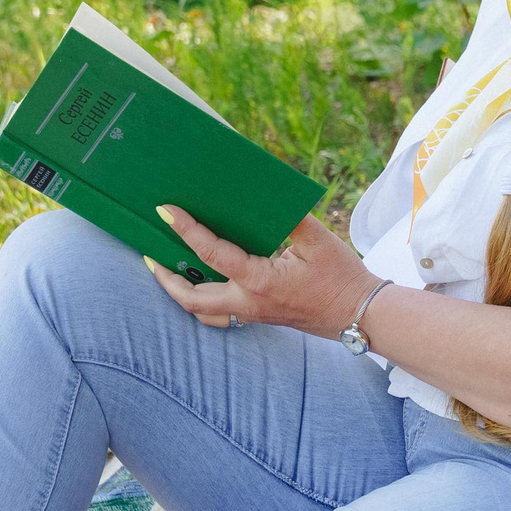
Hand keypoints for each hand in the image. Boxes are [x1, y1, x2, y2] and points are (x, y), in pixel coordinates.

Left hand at [147, 208, 381, 336]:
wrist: (362, 316)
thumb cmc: (342, 277)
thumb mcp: (317, 239)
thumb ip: (289, 216)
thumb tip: (265, 193)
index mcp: (259, 280)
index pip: (210, 253)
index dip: (185, 229)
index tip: (166, 210)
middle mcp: (249, 302)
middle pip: (192, 299)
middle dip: (164, 278)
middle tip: (148, 255)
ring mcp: (254, 314)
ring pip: (203, 313)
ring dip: (180, 293)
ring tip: (166, 271)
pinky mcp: (261, 317)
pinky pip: (221, 315)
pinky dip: (203, 300)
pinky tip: (201, 282)